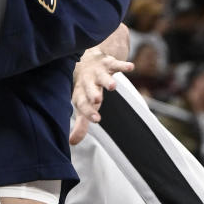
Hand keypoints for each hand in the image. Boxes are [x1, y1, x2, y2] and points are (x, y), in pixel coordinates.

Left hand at [70, 25, 132, 144]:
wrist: (86, 60)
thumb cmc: (86, 88)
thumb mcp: (83, 103)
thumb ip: (81, 123)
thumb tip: (72, 143)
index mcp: (81, 94)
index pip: (83, 104)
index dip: (88, 112)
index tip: (97, 120)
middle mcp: (88, 82)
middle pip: (90, 88)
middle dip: (93, 93)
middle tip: (97, 99)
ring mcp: (98, 72)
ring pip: (103, 76)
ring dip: (107, 80)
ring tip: (113, 86)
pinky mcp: (109, 63)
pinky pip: (116, 64)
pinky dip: (123, 65)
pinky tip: (131, 67)